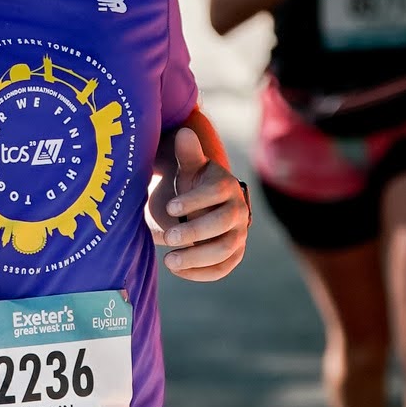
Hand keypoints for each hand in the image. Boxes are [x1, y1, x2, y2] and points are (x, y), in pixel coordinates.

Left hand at [146, 127, 249, 279]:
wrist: (206, 205)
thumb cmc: (194, 183)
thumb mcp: (190, 167)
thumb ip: (188, 153)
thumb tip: (185, 133)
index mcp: (227, 187)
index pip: (216, 193)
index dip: (194, 201)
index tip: (169, 207)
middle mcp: (239, 210)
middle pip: (223, 224)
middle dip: (194, 232)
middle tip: (167, 238)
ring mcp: (239, 234)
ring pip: (224, 250)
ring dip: (196, 258)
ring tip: (168, 260)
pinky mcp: (234, 255)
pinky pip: (223, 268)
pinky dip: (201, 273)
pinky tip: (178, 270)